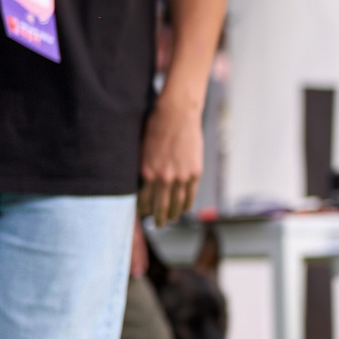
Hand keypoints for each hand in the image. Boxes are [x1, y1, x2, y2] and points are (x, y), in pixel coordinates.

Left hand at [138, 95, 204, 223]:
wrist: (177, 114)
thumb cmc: (156, 126)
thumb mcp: (143, 149)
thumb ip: (145, 168)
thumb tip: (145, 183)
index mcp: (147, 172)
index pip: (143, 199)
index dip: (144, 209)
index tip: (144, 214)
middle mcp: (163, 177)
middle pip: (161, 206)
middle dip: (159, 218)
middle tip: (159, 224)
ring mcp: (181, 176)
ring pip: (177, 203)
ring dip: (174, 214)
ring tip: (172, 219)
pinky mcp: (195, 172)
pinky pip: (191, 194)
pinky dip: (187, 204)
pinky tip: (185, 209)